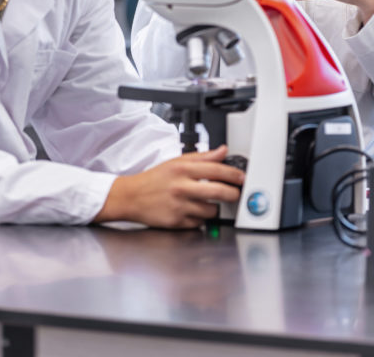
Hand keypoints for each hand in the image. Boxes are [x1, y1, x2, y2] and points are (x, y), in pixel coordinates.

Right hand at [93, 145, 244, 228]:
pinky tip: (195, 211)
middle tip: (236, 193)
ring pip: (210, 210)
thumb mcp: (176, 162)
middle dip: (232, 193)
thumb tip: (223, 151)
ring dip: (215, 208)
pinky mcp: (177, 222)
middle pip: (217, 191)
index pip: (215, 169)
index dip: (232, 173)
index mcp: (182, 169)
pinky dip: (201, 219)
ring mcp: (179, 206)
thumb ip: (202, 157)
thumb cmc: (154, 179)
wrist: (131, 197)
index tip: (242, 177)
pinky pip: (199, 223)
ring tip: (209, 202)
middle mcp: (181, 187)